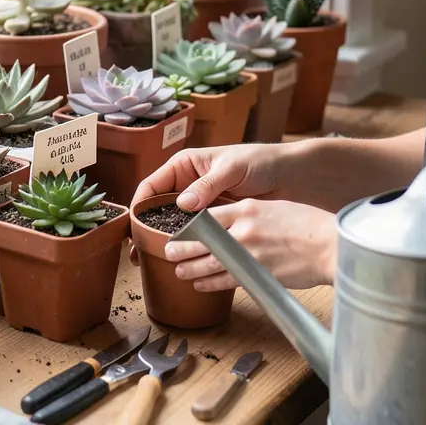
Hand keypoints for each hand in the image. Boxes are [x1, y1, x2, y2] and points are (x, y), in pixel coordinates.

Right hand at [129, 145, 287, 265]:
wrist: (292, 176)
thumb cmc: (261, 162)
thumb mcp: (232, 168)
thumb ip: (207, 185)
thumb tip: (182, 204)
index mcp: (185, 166)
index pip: (151, 186)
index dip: (139, 207)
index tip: (132, 228)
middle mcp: (188, 185)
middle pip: (157, 209)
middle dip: (145, 230)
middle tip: (136, 254)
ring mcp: (201, 205)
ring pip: (174, 225)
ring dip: (165, 242)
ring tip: (153, 262)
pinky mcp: (215, 221)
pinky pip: (195, 235)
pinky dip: (188, 247)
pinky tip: (183, 261)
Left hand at [160, 198, 336, 290]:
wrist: (329, 246)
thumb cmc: (308, 224)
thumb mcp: (274, 207)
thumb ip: (251, 214)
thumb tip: (233, 222)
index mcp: (246, 209)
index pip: (209, 216)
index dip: (190, 226)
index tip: (179, 230)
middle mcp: (243, 230)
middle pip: (202, 240)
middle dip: (182, 247)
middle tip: (169, 251)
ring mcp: (248, 254)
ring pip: (209, 262)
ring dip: (191, 268)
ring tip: (179, 270)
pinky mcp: (256, 274)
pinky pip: (225, 280)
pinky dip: (210, 283)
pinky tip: (200, 284)